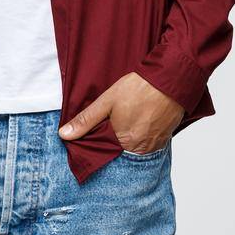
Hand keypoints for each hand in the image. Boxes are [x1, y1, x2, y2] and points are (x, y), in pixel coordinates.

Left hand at [58, 72, 184, 153]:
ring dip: (127, 143)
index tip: (95, 136)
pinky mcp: (163, 141)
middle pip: (118, 154)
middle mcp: (138, 149)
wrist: (171, 80)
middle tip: (113, 127)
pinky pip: (147, 148)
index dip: (97, 145)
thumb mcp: (107, 100)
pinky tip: (139, 126)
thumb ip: (86, 120)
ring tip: (127, 125)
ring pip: (133, 151)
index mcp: (121, 141)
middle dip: (112, 145)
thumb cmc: (139, 88)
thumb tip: (64, 135)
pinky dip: (141, 141)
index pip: (102, 154)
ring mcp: (152, 147)